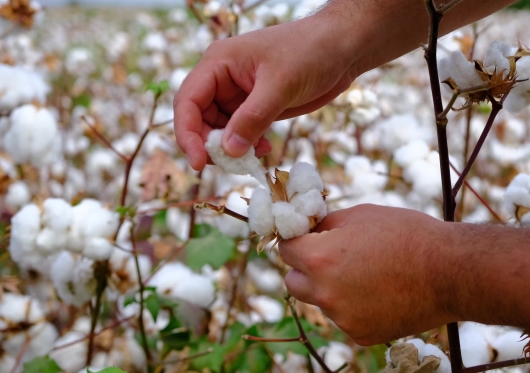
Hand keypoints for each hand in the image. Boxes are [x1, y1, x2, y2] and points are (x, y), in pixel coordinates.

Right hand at [174, 14, 361, 169]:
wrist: (342, 49)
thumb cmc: (310, 52)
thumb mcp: (280, 85)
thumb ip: (253, 118)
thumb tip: (229, 150)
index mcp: (219, 63)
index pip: (188, 101)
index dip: (188, 134)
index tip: (199, 163)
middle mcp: (222, 79)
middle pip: (199, 120)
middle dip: (211, 146)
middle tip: (233, 166)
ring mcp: (239, 94)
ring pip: (220, 130)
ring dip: (232, 149)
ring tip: (254, 157)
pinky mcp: (256, 106)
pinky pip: (240, 132)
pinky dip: (248, 146)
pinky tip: (265, 150)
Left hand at [279, 205, 459, 344]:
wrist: (450, 273)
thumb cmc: (409, 235)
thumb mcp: (362, 215)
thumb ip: (327, 225)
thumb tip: (309, 230)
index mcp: (319, 259)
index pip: (285, 250)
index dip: (297, 240)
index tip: (308, 237)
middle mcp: (325, 293)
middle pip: (293, 282)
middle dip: (306, 269)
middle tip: (332, 257)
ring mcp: (342, 319)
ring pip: (322, 302)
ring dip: (333, 289)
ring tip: (370, 274)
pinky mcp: (361, 336)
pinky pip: (346, 319)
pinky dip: (356, 307)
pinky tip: (383, 294)